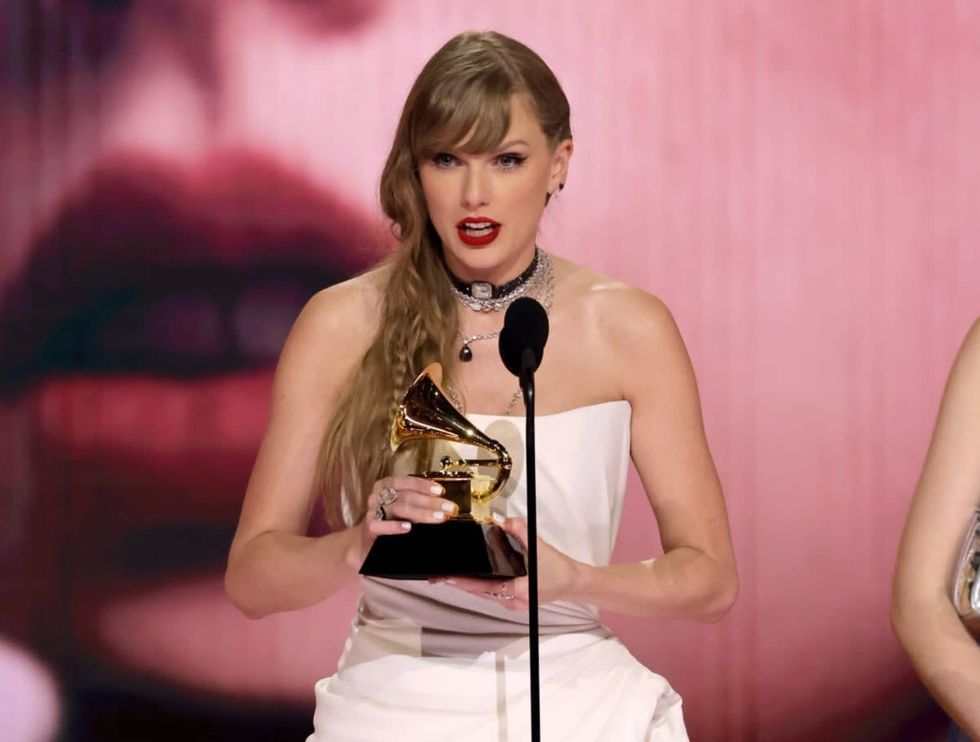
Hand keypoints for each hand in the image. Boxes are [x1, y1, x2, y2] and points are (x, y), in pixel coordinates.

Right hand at [347, 476, 457, 568]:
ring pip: (397, 508)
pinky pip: (380, 525)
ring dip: (420, 513)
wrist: (366, 544)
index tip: (440, 491)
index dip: (423, 485)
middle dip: (430, 502)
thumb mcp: (403, 509)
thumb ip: (418, 502)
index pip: (405, 481)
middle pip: (406, 496)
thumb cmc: (389, 522)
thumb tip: (443, 504)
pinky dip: (394, 526)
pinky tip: (408, 528)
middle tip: (448, 509)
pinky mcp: (369, 529)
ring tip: (437, 518)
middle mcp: (377, 496)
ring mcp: (372, 512)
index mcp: (385, 486)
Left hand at [431, 515, 583, 611]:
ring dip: (467, 585)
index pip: (482, 586)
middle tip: (438, 576)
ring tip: (448, 576)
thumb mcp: (538, 545)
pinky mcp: (513, 601)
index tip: (445, 577)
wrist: (572, 582)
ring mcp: (512, 604)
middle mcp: (512, 601)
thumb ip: (518, 530)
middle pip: (478, 592)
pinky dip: (479, 585)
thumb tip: (499, 519)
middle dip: (459, 583)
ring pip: (483, 594)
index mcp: (517, 591)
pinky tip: (469, 578)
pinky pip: (491, 594)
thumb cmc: (558, 568)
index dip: (462, 582)